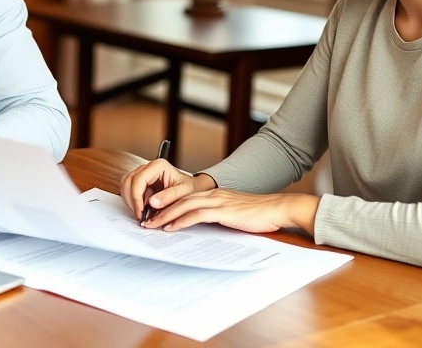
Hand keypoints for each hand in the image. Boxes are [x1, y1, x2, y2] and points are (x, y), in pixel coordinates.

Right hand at [119, 158, 216, 220]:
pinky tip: (141, 209)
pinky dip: (132, 201)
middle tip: (140, 215)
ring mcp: (143, 173)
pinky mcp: (141, 182)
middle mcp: (148, 167)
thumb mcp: (184, 192)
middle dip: (131, 200)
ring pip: (125, 185)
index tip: (141, 212)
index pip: (138, 179)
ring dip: (130, 201)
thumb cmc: (190, 188)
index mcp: (158, 166)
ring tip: (141, 213)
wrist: (193, 188)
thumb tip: (152, 202)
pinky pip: (129, 190)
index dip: (136, 197)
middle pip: (128, 181)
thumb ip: (169, 197)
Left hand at [142, 189, 320, 234]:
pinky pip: (196, 215)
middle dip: (159, 210)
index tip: (152, 214)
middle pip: (178, 199)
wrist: (277, 209)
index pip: (183, 197)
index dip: (166, 205)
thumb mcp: (233, 213)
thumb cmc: (257, 213)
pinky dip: (181, 221)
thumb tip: (202, 226)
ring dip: (164, 215)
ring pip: (183, 205)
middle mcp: (212, 194)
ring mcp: (217, 201)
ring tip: (150, 225)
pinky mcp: (223, 211)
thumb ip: (217, 216)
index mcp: (213, 194)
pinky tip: (170, 227)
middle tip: (144, 221)